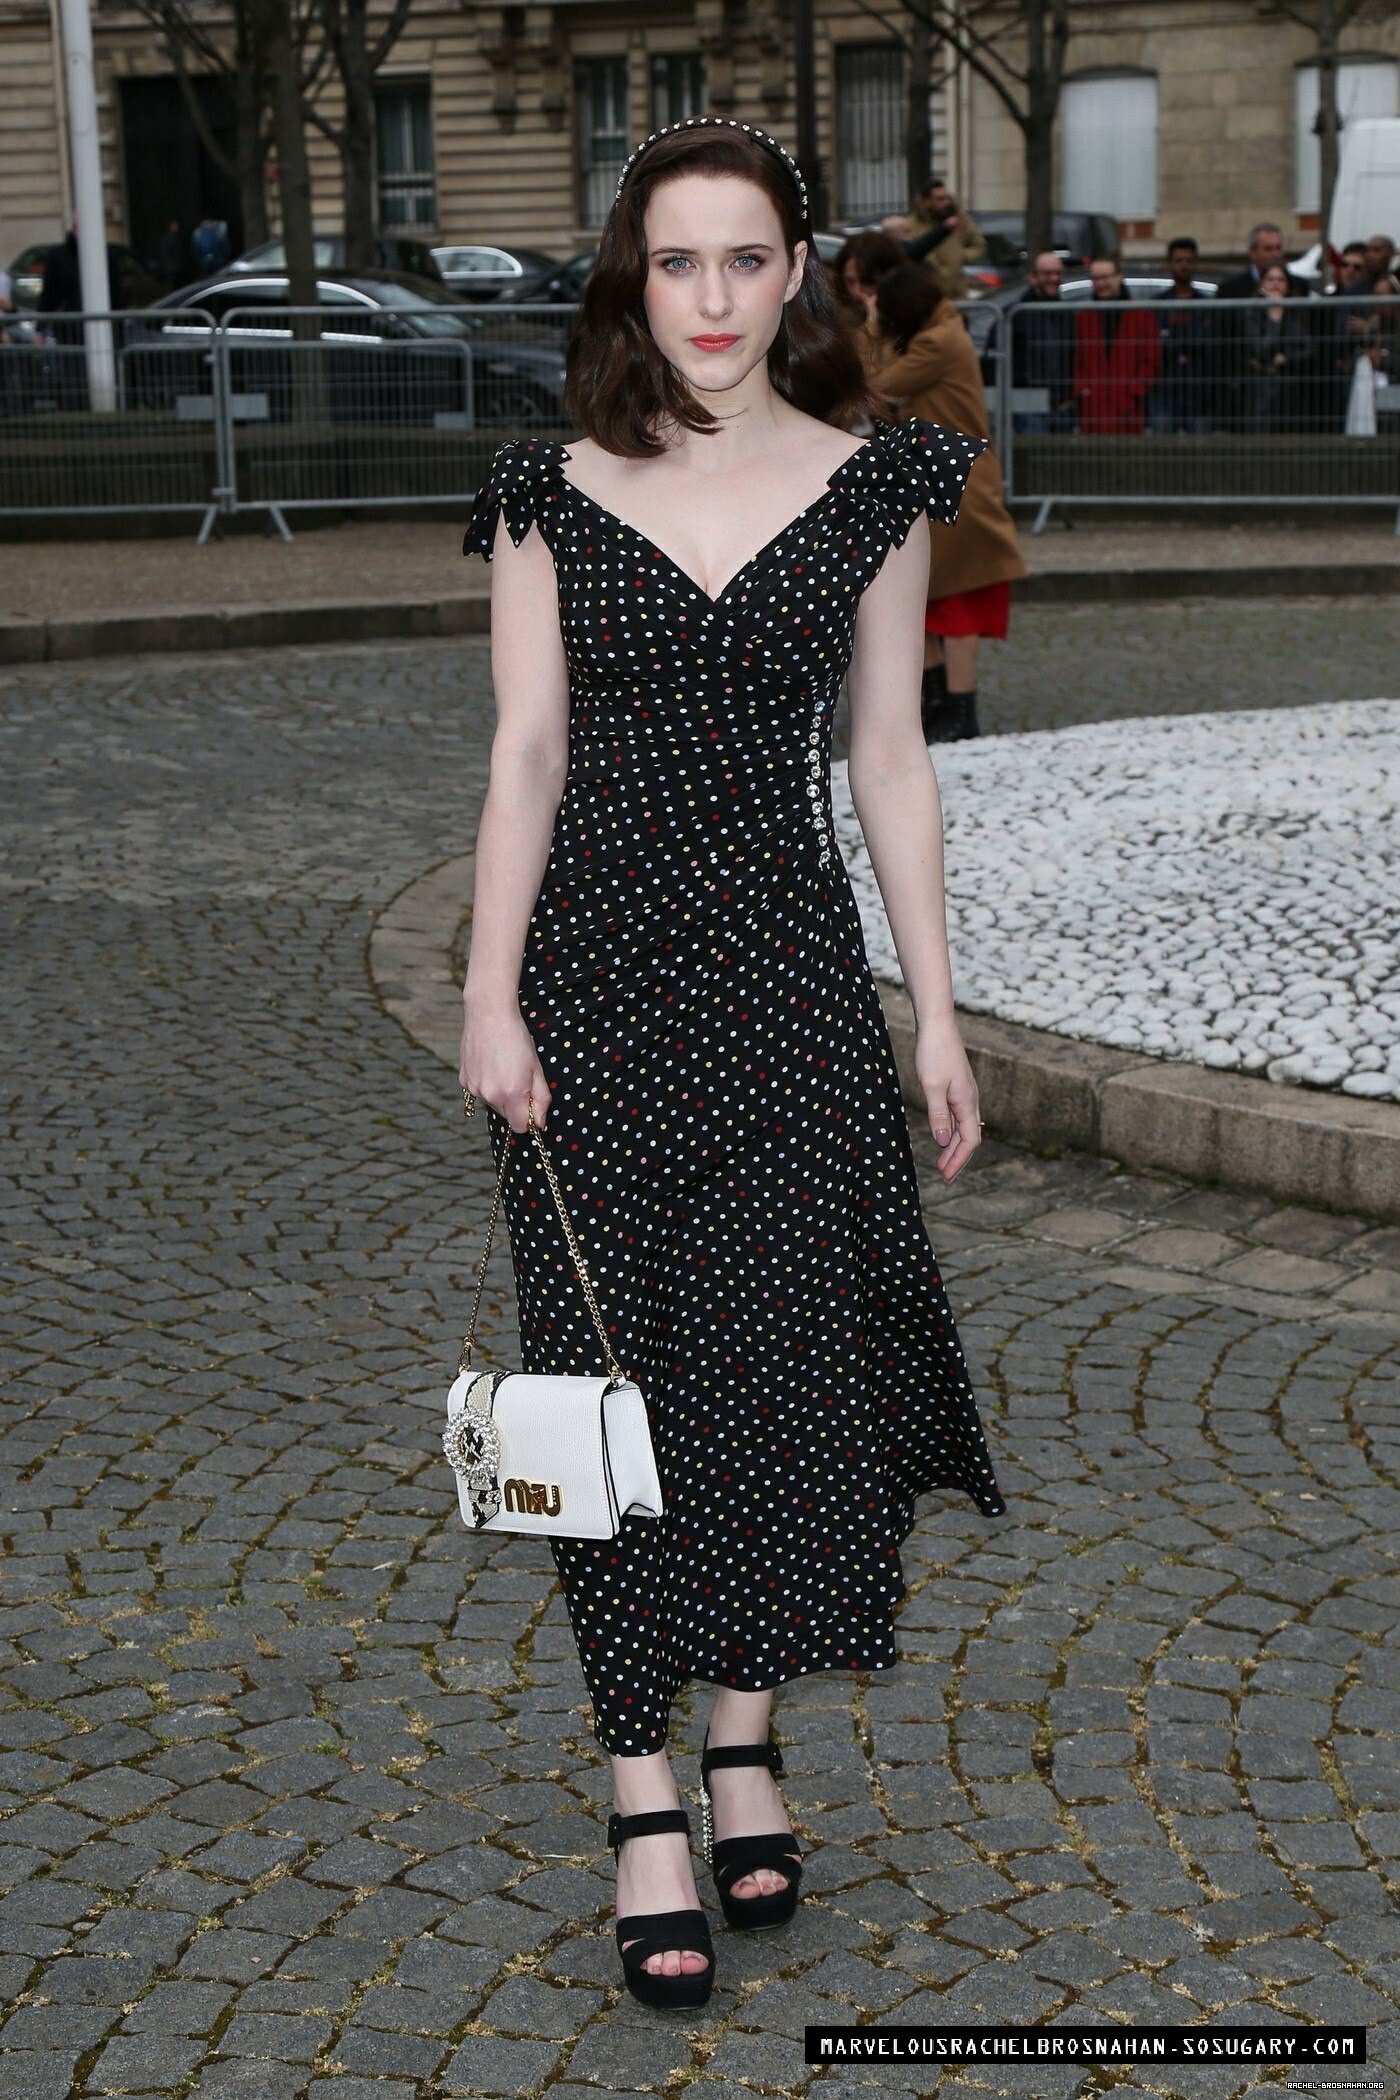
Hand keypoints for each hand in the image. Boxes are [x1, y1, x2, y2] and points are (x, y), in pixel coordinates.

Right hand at [460, 1002, 550, 1132]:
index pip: (520, 1127)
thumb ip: (541, 1099)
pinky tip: (490, 1065)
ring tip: (503, 1068)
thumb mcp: (536, 1069)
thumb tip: (540, 1123)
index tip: (532, 1104)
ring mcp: (474, 1089)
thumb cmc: (517, 1038)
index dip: (529, 1118)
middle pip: (506, 1115)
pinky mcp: (464, 1080)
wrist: (489, 1015)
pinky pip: (479, 1092)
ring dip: (500, 1094)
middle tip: (519, 1078)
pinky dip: (486, 1085)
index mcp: (512, 1094)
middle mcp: (490, 1095)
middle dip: (515, 1104)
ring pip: (492, 1103)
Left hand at [914, 1013, 980, 1183]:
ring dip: (954, 1146)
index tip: (947, 1177)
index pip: (969, 1140)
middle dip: (957, 1158)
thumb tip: (944, 1142)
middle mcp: (970, 1100)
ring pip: (964, 1127)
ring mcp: (965, 1094)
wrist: (937, 1025)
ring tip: (941, 1163)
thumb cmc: (934, 1053)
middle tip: (944, 1176)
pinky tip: (942, 1136)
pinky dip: (951, 1131)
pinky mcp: (957, 1087)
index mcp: (967, 1102)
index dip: (959, 1160)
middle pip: (969, 1137)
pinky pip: (958, 1116)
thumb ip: (938, 1115)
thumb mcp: (932, 1086)